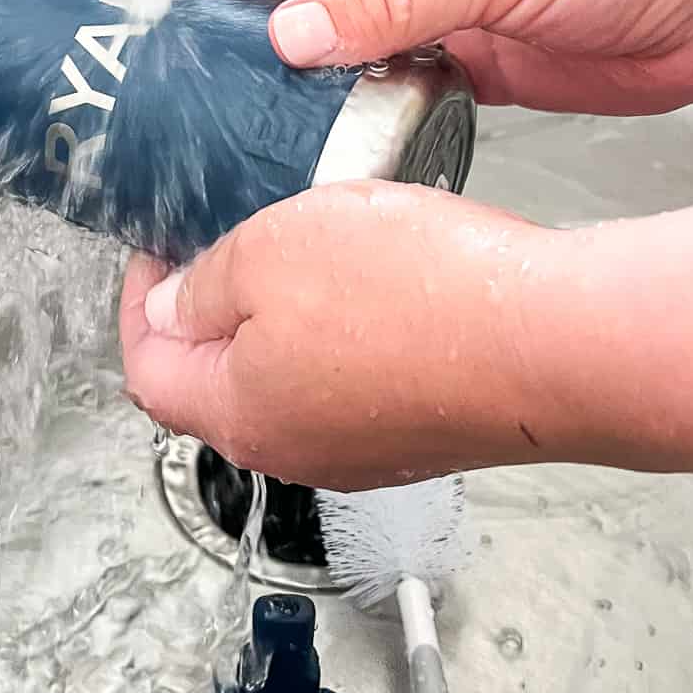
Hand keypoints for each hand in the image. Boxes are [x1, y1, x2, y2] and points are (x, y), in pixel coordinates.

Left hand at [122, 177, 692, 489]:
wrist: (553, 342)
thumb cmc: (420, 297)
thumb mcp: (273, 250)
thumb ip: (207, 283)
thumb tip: (174, 309)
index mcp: (239, 413)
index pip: (148, 369)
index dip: (138, 303)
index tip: (157, 249)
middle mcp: (296, 448)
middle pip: (215, 382)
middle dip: (211, 310)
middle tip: (227, 243)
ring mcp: (364, 449)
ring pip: (290, 379)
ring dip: (285, 317)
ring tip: (310, 250)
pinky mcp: (423, 433)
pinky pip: (358, 381)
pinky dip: (349, 333)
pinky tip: (380, 284)